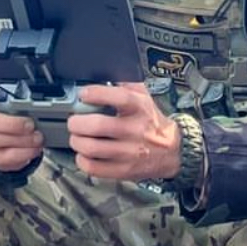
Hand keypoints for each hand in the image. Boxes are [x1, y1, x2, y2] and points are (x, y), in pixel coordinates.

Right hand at [0, 83, 43, 171]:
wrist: (9, 134)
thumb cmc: (12, 113)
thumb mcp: (14, 99)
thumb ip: (18, 96)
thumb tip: (37, 96)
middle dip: (10, 123)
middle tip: (30, 124)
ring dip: (19, 140)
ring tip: (37, 138)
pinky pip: (2, 158)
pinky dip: (20, 154)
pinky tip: (33, 149)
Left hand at [67, 82, 182, 181]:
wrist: (172, 150)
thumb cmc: (151, 120)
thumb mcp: (144, 96)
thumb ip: (124, 83)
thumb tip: (100, 75)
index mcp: (140, 108)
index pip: (119, 98)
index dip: (97, 94)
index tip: (83, 94)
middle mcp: (135, 130)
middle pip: (98, 125)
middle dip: (77, 122)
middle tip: (74, 121)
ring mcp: (129, 152)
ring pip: (92, 148)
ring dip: (77, 141)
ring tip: (77, 137)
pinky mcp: (124, 170)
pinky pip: (95, 168)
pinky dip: (82, 161)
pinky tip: (84, 154)